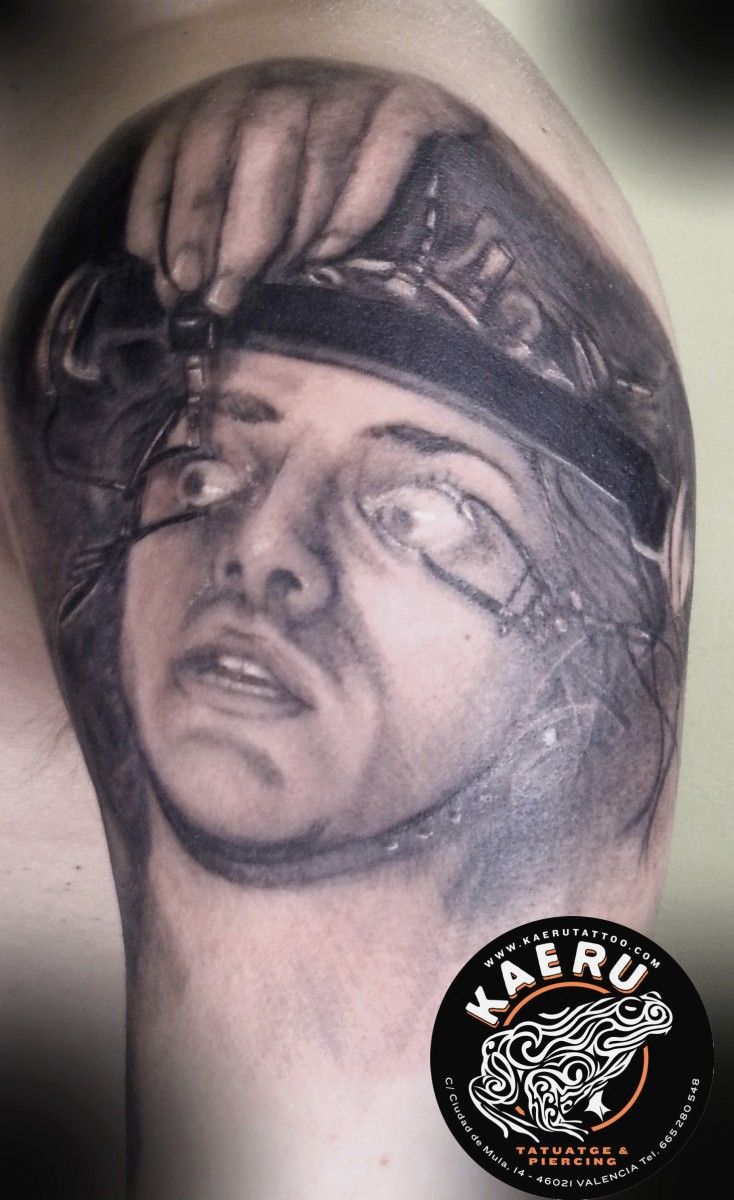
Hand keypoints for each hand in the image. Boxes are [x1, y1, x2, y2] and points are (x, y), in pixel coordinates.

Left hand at [125, 60, 479, 312]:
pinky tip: (328, 256)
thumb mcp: (238, 202)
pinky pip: (382, 156)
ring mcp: (349, 94)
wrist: (411, 155)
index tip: (180, 276)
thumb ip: (202, 230)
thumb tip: (175, 286)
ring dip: (294, 230)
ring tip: (278, 279)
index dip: (179, 208)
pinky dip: (352, 213)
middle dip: (233, 230)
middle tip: (224, 296)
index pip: (190, 135)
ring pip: (320, 152)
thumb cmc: (302, 194)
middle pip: (254, 138)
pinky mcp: (406, 111)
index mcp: (232, 99)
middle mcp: (287, 84)